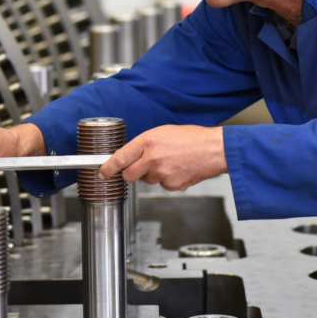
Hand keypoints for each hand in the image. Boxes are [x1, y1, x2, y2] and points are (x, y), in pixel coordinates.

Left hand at [99, 124, 226, 190]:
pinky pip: (162, 185)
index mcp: (148, 142)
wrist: (214, 150)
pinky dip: (167, 180)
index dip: (108, 168)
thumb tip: (131, 155)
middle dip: (131, 173)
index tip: (102, 173)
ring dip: (153, 175)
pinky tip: (177, 169)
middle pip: (129, 175)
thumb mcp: (163, 132)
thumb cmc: (191, 138)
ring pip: (147, 180)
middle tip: (142, 167)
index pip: (120, 158)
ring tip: (169, 162)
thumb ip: (144, 144)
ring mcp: (162, 174)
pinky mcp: (172, 185)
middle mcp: (152, 158)